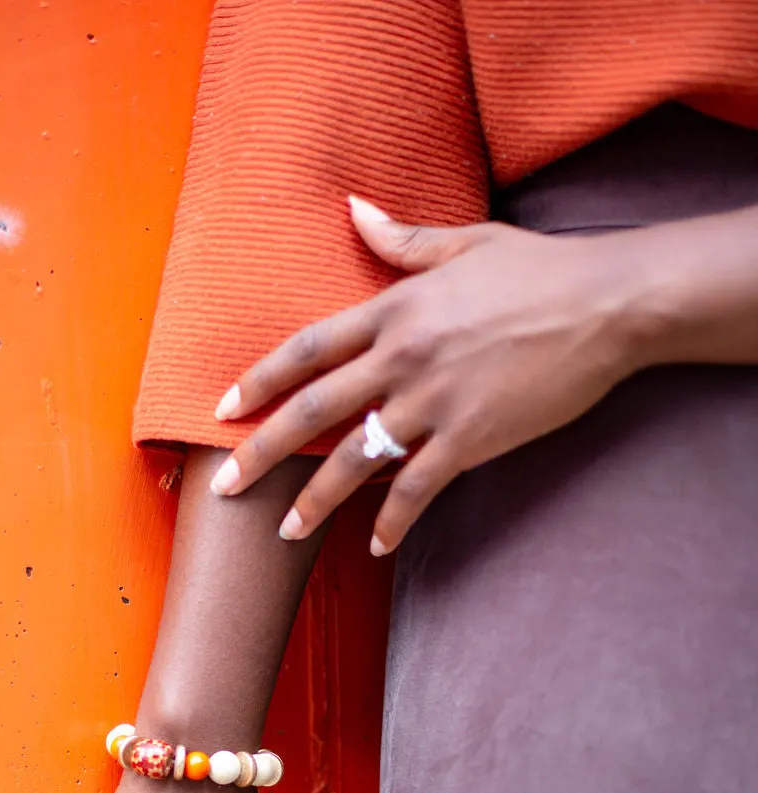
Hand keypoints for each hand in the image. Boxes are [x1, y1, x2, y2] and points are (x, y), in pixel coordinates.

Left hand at [209, 197, 644, 554]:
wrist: (606, 305)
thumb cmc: (539, 271)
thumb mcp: (466, 242)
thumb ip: (402, 239)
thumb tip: (354, 209)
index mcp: (395, 307)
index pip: (307, 348)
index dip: (260, 380)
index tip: (223, 409)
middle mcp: (402, 356)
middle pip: (315, 410)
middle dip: (263, 451)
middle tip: (225, 487)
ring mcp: (434, 401)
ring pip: (356, 460)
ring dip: (315, 501)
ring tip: (286, 531)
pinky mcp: (470, 439)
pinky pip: (417, 490)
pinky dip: (393, 522)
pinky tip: (376, 547)